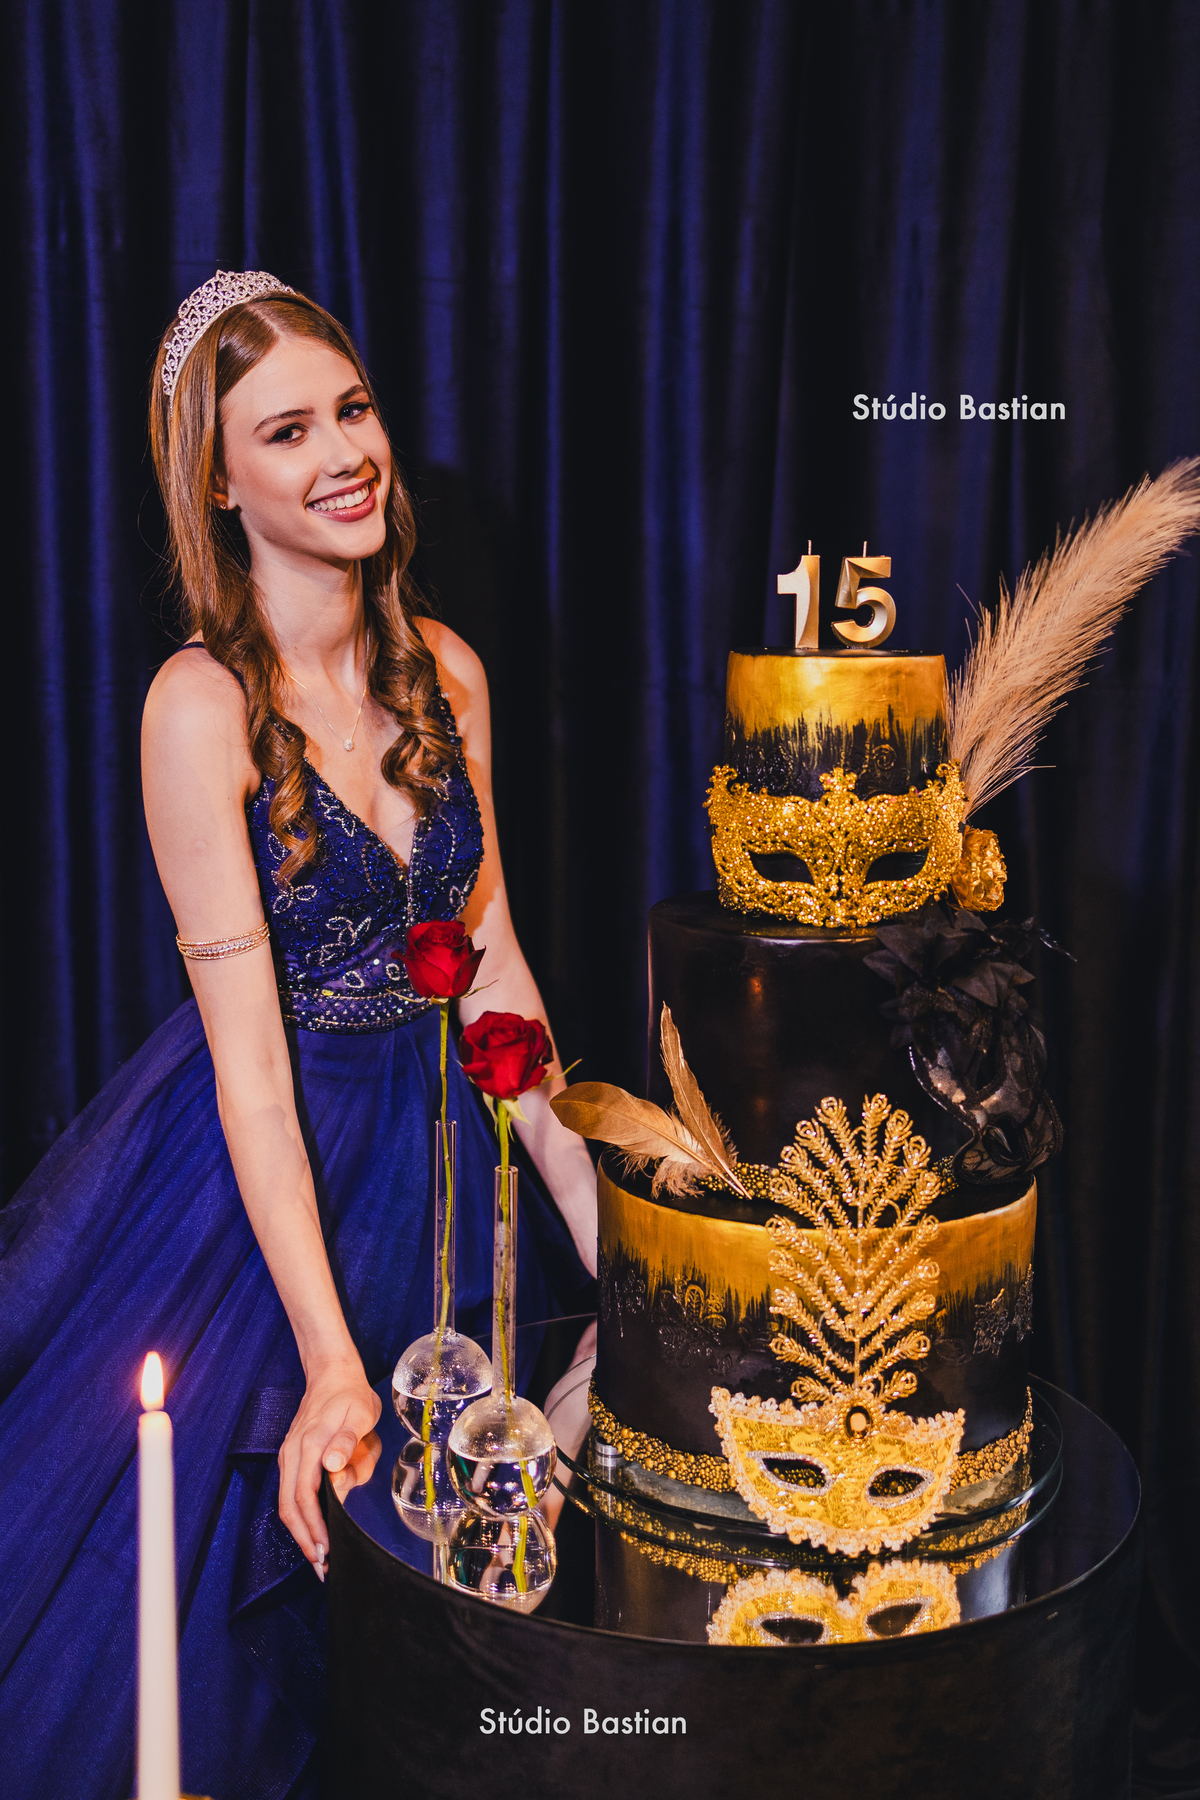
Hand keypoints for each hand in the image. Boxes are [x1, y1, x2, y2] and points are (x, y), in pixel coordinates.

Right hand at [278, 1360, 381, 1567]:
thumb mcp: (360, 1413)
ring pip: (287, 1503)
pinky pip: (291, 1493)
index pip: (304, 1497)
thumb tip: (330, 1467)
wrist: (333, 1372)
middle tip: (322, 1567)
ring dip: (302, 1531)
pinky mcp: (292, 1457)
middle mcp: (292, 1454)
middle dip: (304, 1540)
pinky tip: (314, 1529)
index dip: (313, 1528)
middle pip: (288, 1507)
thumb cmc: (351, 1395)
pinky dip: (301, 1515)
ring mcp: (289, 1456)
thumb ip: (347, 1441)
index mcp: (309, 1445)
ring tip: (319, 1556)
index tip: (326, 1550)